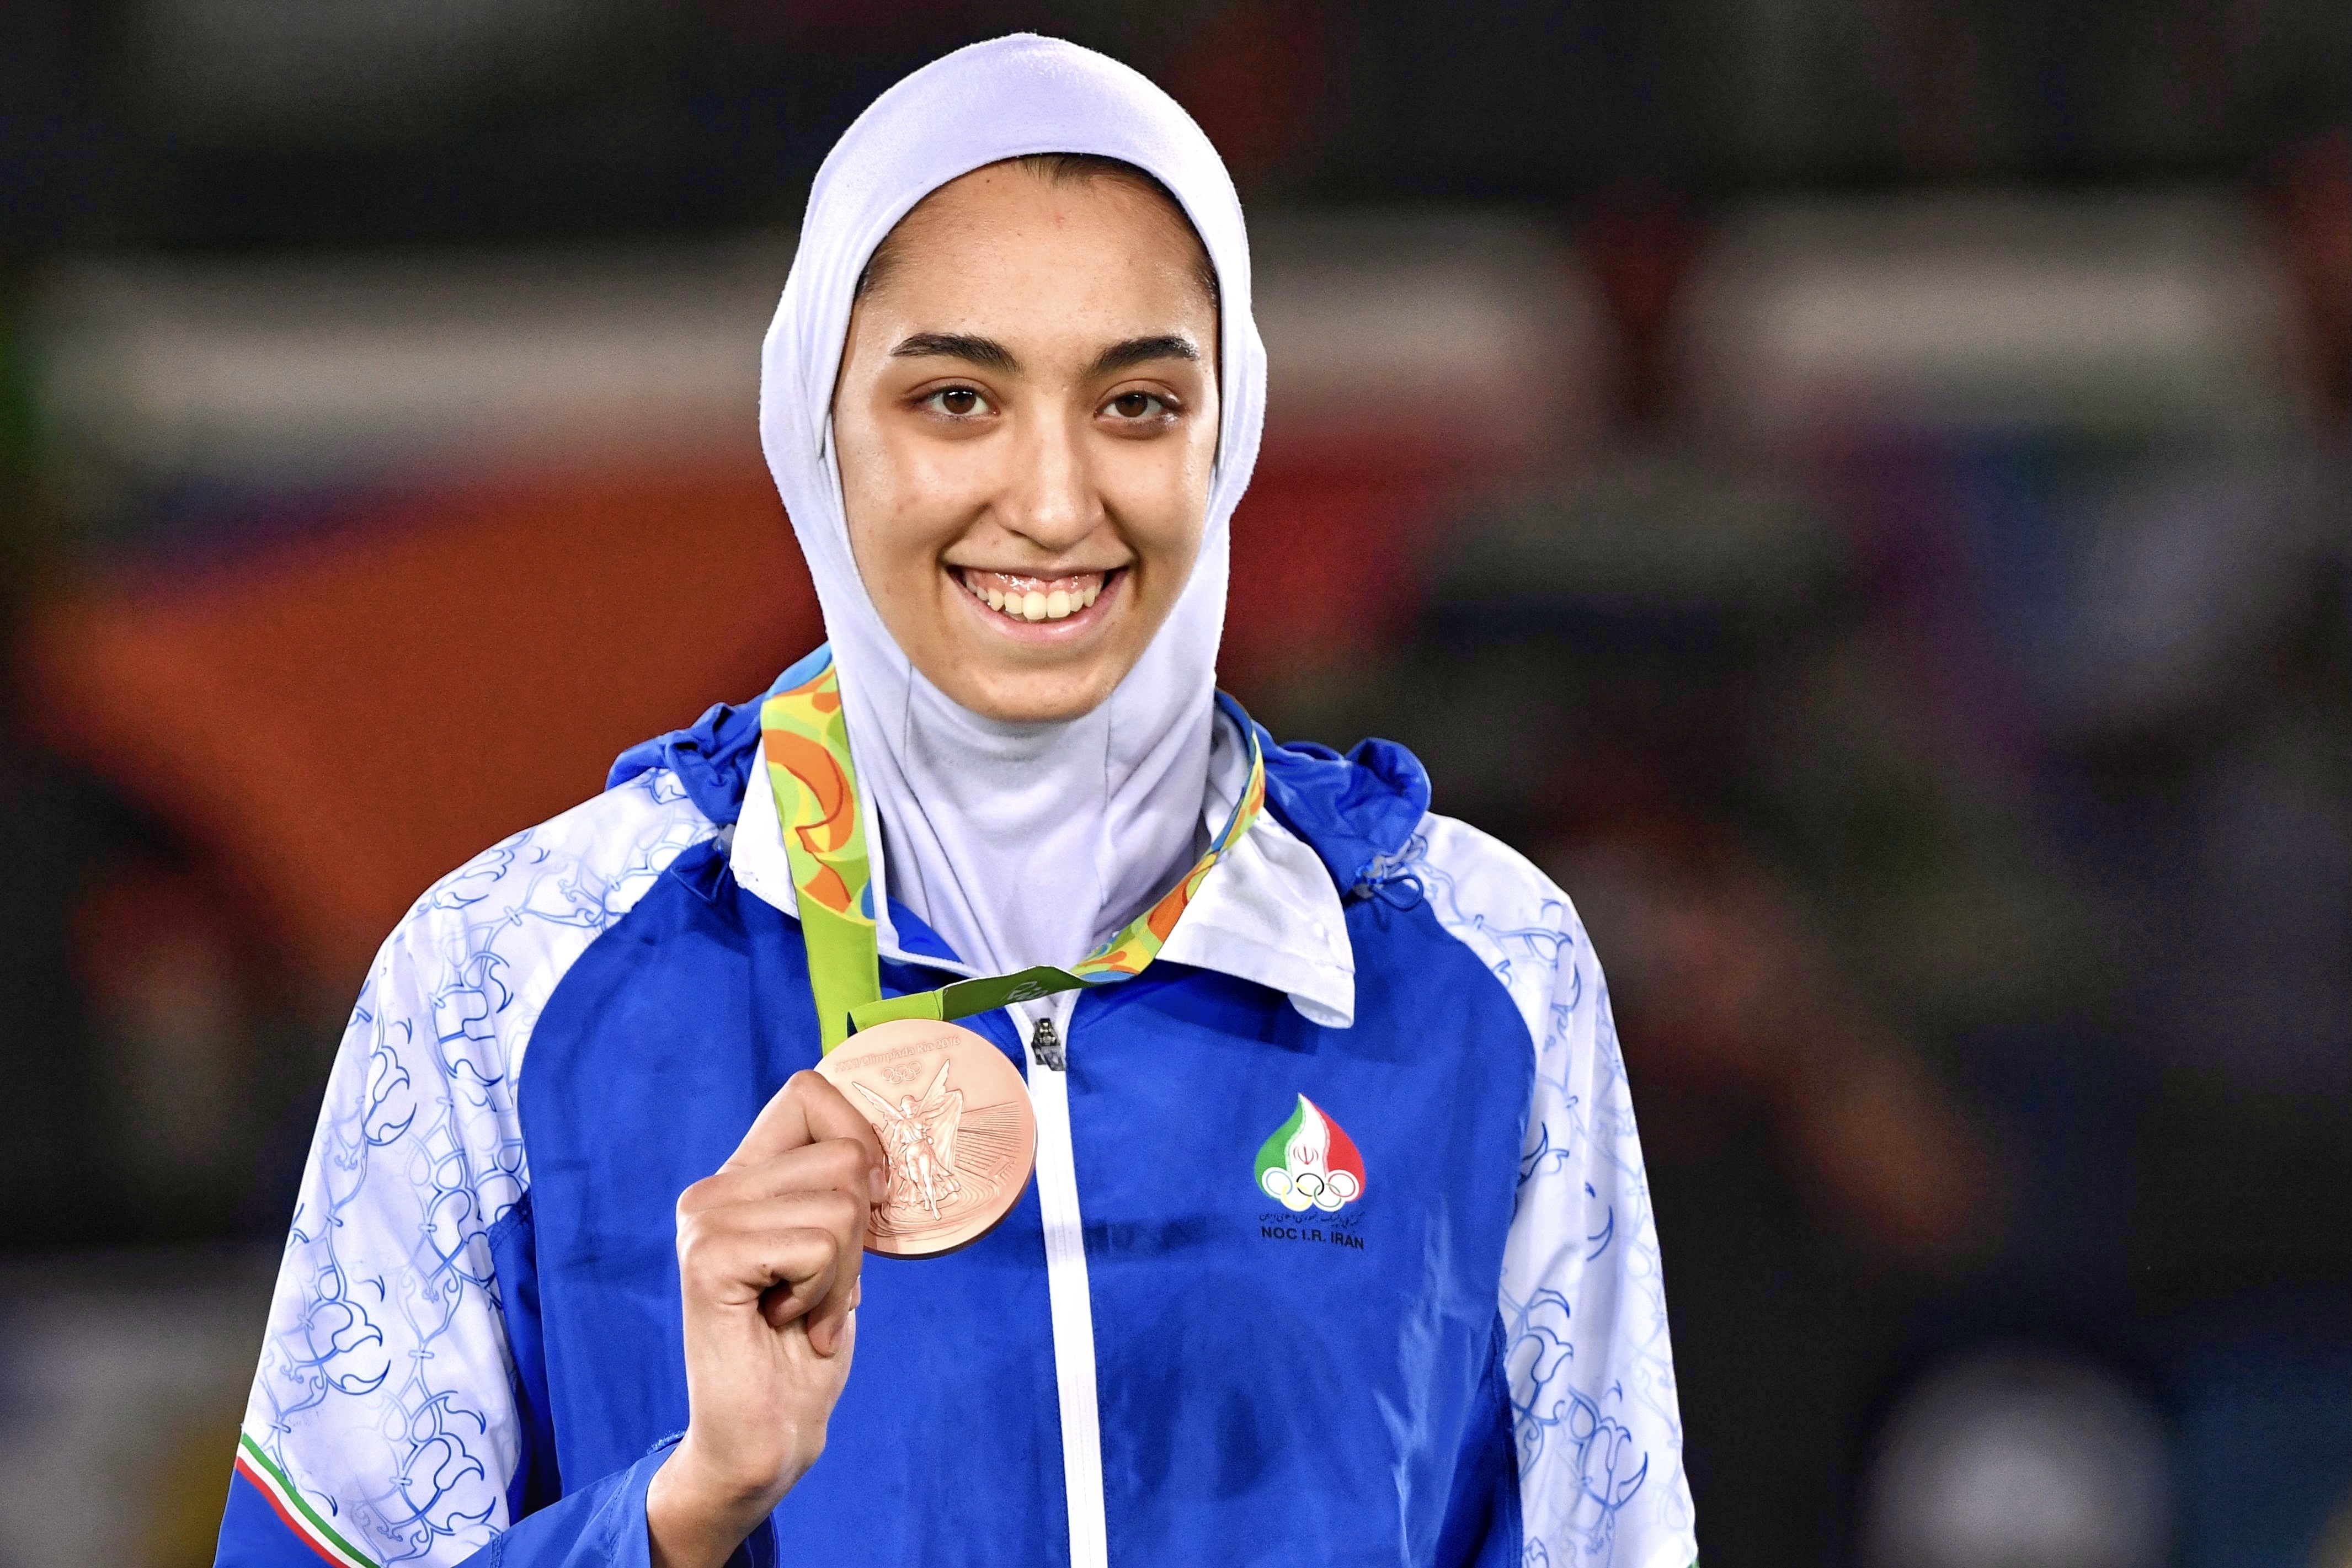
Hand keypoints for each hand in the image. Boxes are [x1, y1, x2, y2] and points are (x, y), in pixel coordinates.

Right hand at [648, 1070, 888, 1567]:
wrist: (765, 1435)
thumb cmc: (804, 1345)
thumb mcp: (834, 1251)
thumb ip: (838, 1190)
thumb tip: (884, 1146)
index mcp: (741, 1178)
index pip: (809, 1092)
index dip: (861, 1135)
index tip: (870, 1201)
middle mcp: (712, 1190)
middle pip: (845, 1154)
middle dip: (861, 1232)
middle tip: (823, 1289)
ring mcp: (705, 1222)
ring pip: (840, 1203)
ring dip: (843, 1273)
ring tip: (804, 1312)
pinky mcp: (709, 1260)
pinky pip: (817, 1244)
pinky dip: (824, 1294)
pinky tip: (786, 1324)